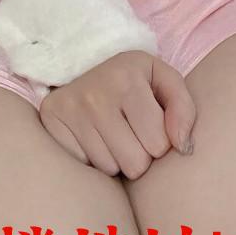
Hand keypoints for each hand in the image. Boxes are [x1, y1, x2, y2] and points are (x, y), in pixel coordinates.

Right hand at [37, 50, 197, 177]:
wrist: (83, 65)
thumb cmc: (133, 83)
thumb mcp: (163, 81)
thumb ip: (184, 110)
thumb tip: (183, 147)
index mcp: (128, 76)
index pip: (160, 145)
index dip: (159, 141)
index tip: (148, 124)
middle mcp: (96, 92)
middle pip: (136, 164)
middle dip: (138, 155)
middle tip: (128, 131)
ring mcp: (70, 108)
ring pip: (110, 169)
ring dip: (115, 159)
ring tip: (109, 134)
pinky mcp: (51, 122)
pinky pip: (85, 169)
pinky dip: (92, 161)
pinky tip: (91, 138)